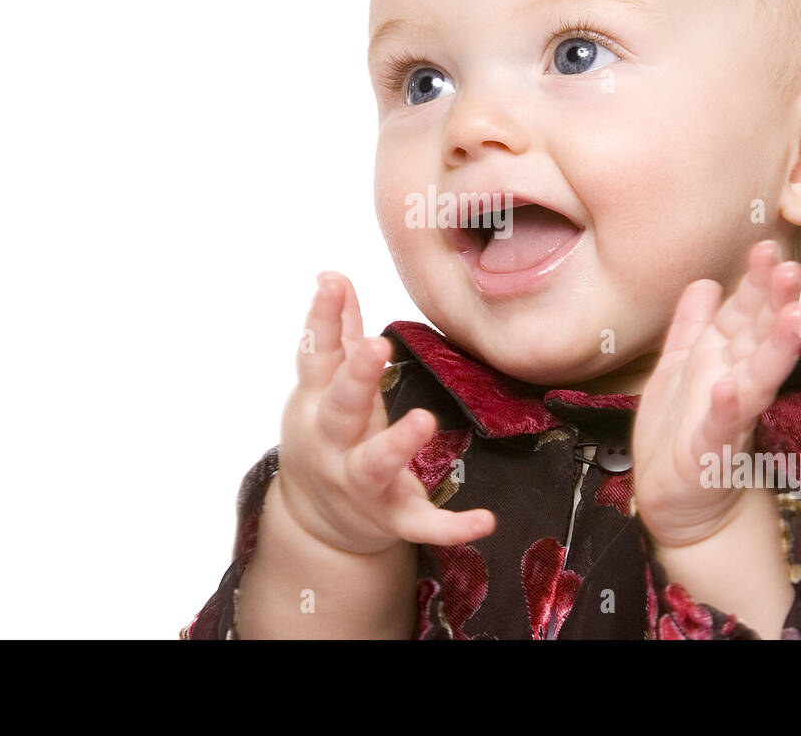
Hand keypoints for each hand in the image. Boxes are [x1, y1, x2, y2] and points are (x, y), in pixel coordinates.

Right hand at [273, 271, 496, 555]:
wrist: (314, 519)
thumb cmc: (329, 434)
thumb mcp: (325, 386)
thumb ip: (334, 331)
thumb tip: (331, 274)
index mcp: (318, 403)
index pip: (317, 356)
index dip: (323, 319)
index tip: (332, 282)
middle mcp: (332, 444)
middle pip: (340, 409)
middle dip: (356, 378)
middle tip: (376, 344)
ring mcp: (360, 483)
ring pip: (374, 466)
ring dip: (397, 444)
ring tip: (424, 420)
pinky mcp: (392, 517)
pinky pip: (421, 524)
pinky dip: (452, 526)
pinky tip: (486, 520)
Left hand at [632, 240, 800, 548]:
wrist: (676, 500)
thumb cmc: (679, 432)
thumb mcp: (677, 367)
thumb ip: (691, 325)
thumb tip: (706, 281)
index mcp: (724, 358)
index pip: (746, 313)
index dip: (757, 282)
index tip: (769, 247)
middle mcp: (734, 381)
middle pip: (760, 336)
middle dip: (776, 302)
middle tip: (791, 269)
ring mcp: (728, 416)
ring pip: (758, 375)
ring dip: (774, 347)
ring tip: (791, 317)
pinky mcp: (713, 450)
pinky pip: (723, 426)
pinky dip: (728, 407)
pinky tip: (730, 388)